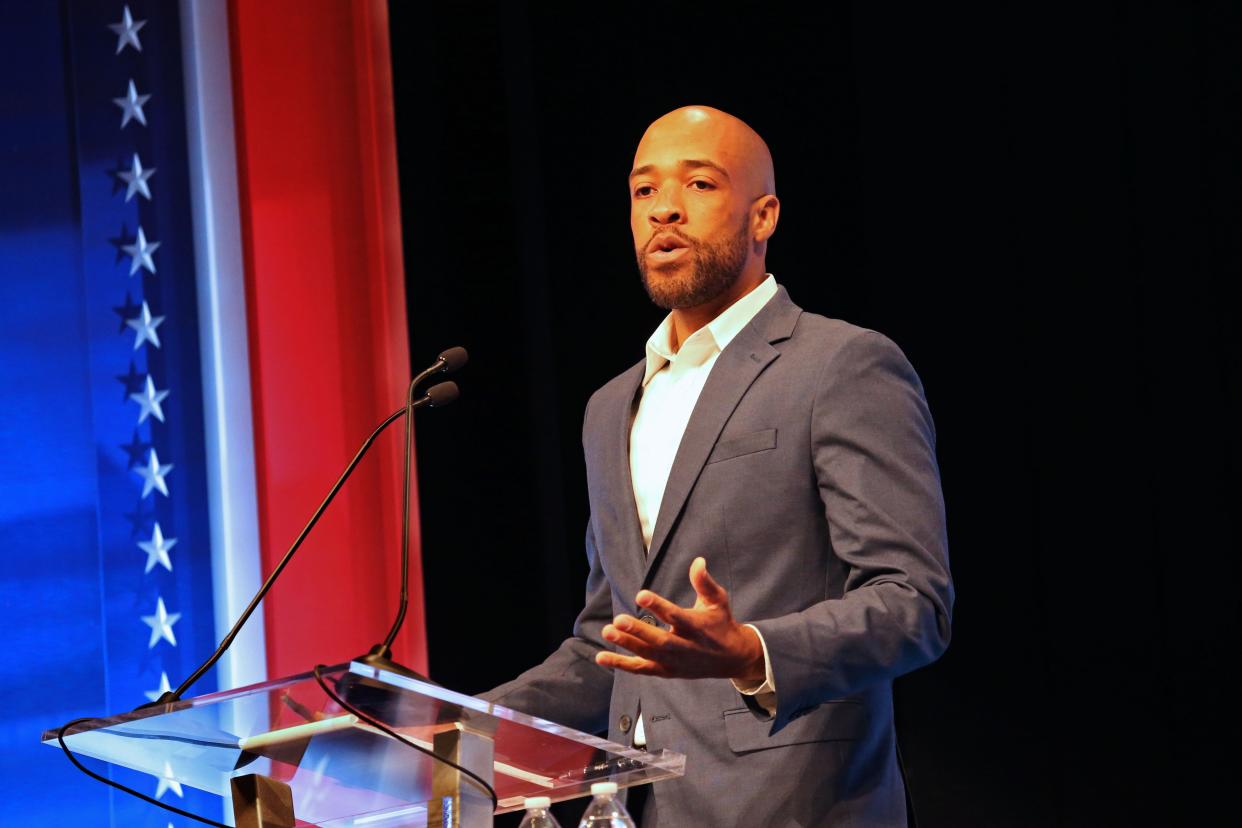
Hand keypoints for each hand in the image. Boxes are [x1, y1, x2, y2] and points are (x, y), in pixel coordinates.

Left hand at [595, 557, 765, 680]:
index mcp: (698, 627)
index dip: (658, 606)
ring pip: (648, 655)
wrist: (732, 658)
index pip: (676, 617)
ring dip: (627, 645)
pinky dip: (622, 664)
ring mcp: (675, 662)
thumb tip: (698, 560)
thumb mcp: (718, 601)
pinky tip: (601, 656)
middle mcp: (685, 647)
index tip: (640, 594)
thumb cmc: (721, 623)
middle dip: (638, 631)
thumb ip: (705, 582)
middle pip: (659, 641)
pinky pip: (642, 669)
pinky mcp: (666, 672)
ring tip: (607, 631)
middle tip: (618, 619)